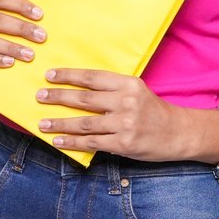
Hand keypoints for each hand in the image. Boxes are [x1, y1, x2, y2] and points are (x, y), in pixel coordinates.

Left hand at [36, 68, 200, 161]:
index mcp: (129, 83)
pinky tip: (59, 141)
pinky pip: (92, 142)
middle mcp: (126, 101)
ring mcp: (125, 123)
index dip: (69, 76)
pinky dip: (72, 142)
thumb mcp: (136, 91)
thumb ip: (112, 89)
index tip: (50, 75)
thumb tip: (77, 89)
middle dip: (58, 97)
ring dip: (60, 123)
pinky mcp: (123, 143)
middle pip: (84, 98)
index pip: (92, 77)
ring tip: (43, 124)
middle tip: (40, 96)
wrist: (178, 133)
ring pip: (84, 122)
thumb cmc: (153, 111)